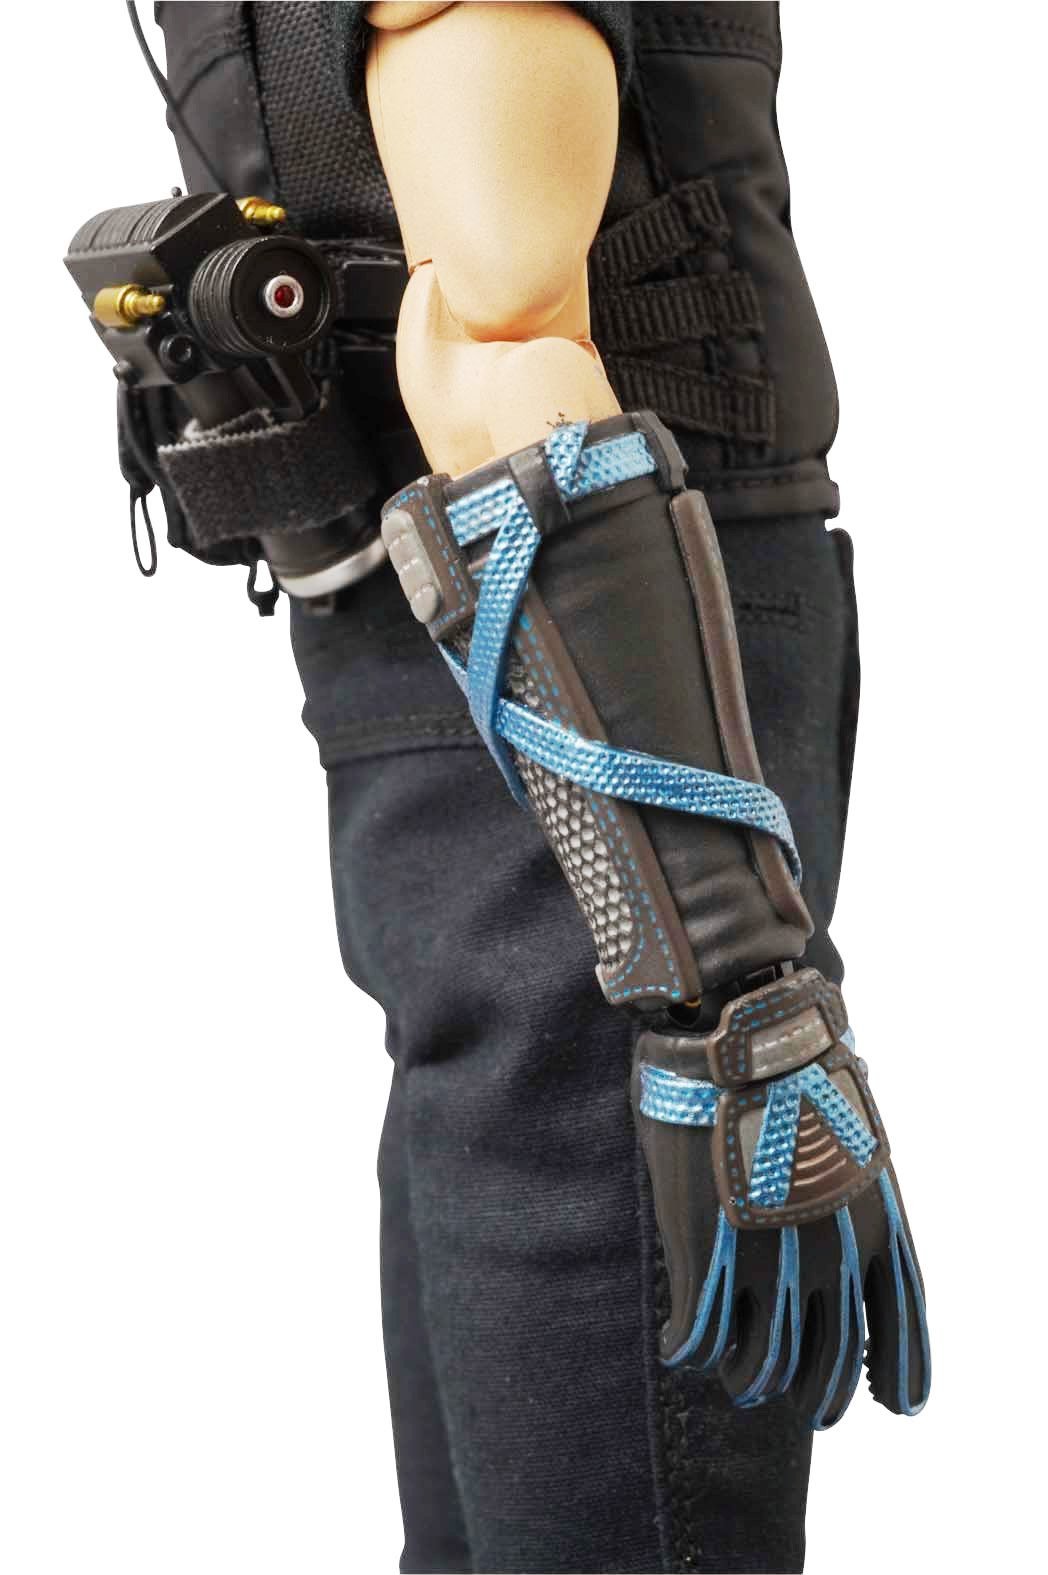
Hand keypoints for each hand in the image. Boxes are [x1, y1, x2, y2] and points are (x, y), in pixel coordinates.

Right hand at [632, 968, 929, 1427]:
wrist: (745, 1039)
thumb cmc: (795, 1071)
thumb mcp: (852, 1137)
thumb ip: (849, 1198)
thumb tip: (841, 1233)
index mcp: (878, 1230)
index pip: (901, 1333)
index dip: (899, 1377)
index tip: (895, 1405)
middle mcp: (831, 1262)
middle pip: (828, 1367)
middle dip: (817, 1396)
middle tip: (804, 1405)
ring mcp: (766, 1265)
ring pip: (760, 1366)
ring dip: (747, 1381)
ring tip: (737, 1378)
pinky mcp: (704, 1258)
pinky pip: (699, 1336)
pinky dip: (689, 1349)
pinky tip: (681, 1347)